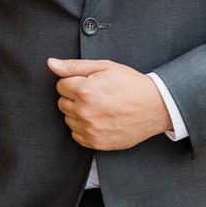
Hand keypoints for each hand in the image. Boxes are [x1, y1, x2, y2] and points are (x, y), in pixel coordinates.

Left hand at [48, 58, 171, 150]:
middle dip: (73, 96)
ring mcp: (90, 129)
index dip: (74, 81)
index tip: (88, 82)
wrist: (154, 107)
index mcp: (85, 90)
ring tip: (98, 106)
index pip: (60, 85)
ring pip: (68, 119)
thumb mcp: (104, 67)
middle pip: (62, 103)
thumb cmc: (130, 84)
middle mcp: (84, 112)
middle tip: (94, 94)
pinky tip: (98, 119)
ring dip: (78, 112)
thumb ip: (74, 66)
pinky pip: (76, 135)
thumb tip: (51, 63)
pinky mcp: (96, 143)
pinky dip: (83, 127)